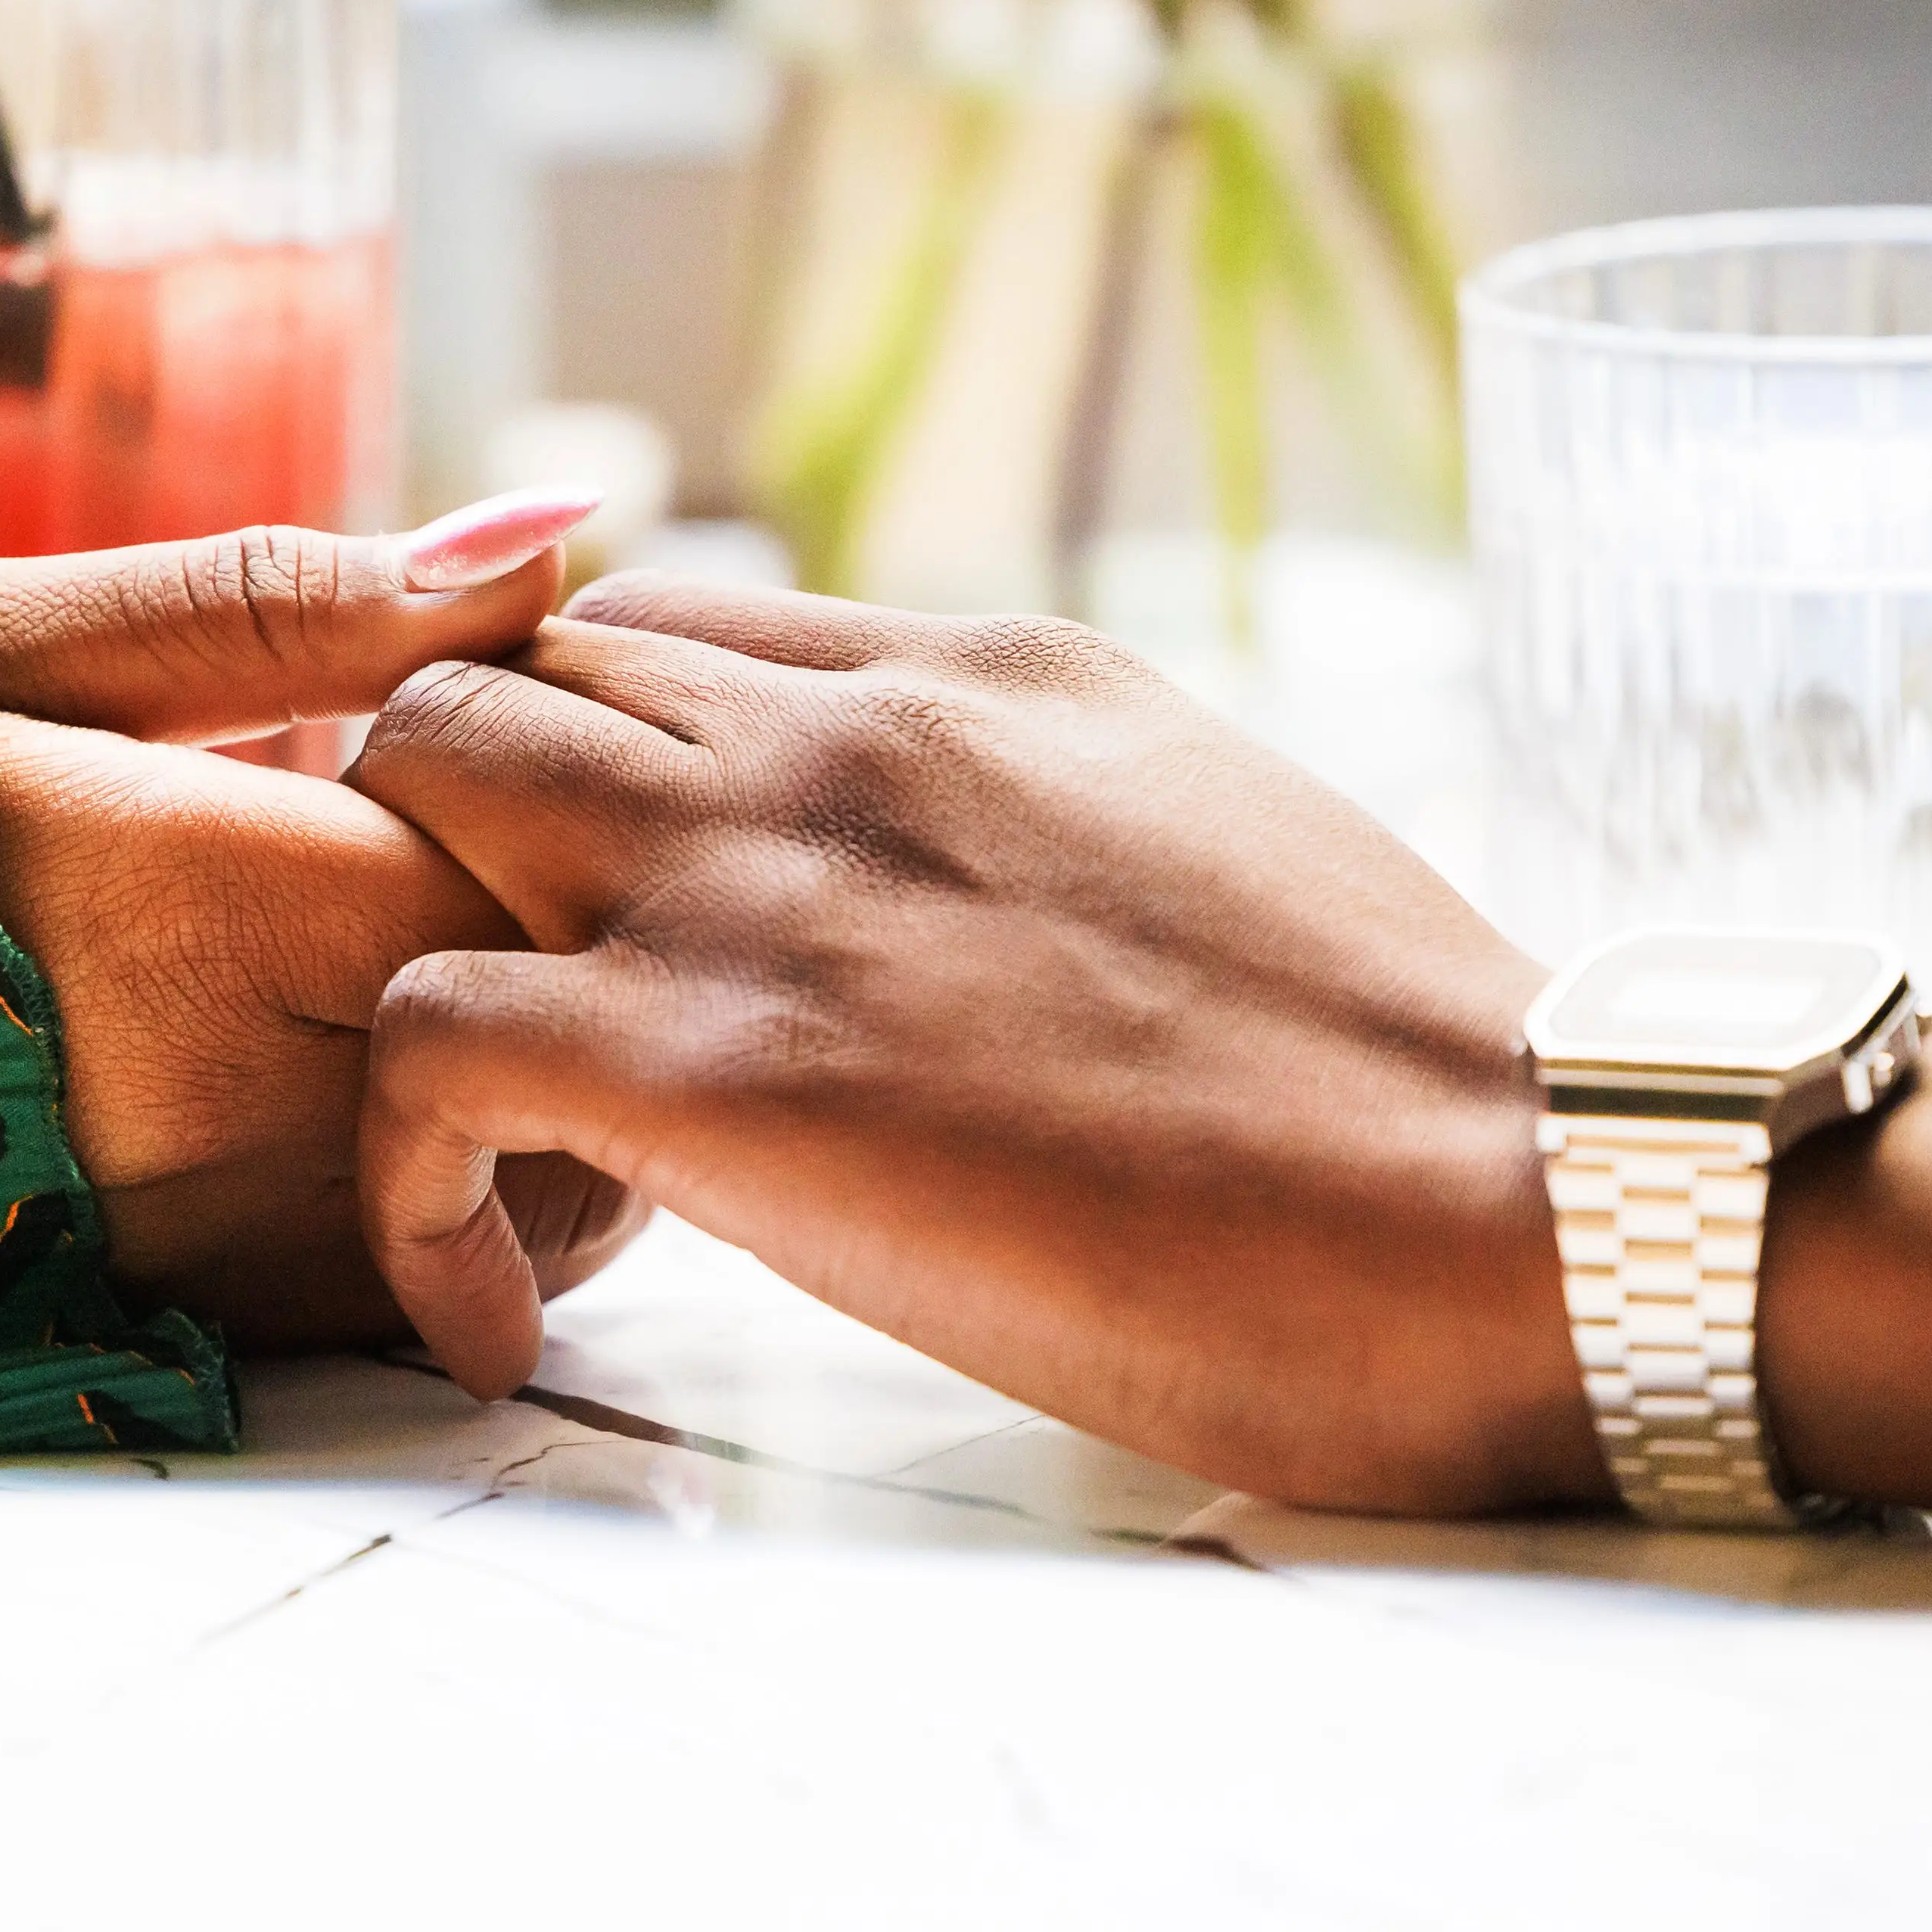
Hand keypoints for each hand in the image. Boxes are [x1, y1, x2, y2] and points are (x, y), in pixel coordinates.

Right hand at [0, 501, 646, 1345]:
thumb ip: (284, 605)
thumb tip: (538, 551)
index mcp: (176, 893)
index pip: (502, 877)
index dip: (540, 818)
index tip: (494, 766)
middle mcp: (194, 1101)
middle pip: (529, 1063)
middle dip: (562, 976)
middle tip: (517, 885)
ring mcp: (165, 1247)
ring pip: (479, 1213)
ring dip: (525, 1121)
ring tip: (454, 1002)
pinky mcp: (130, 1334)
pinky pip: (365, 1303)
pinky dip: (418, 1220)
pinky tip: (359, 1116)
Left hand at [343, 581, 1604, 1513]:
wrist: (1532, 1203)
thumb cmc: (1416, 1092)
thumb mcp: (1206, 845)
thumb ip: (1040, 827)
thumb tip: (981, 901)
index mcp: (980, 672)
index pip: (664, 624)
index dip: (579, 752)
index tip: (578, 901)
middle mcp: (845, 733)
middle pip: (500, 663)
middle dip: (450, 825)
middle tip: (496, 1010)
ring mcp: (766, 879)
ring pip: (413, 782)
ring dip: (399, 941)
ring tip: (481, 1138)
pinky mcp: (719, 1063)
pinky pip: (417, 1048)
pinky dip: (406, 1182)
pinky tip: (488, 1308)